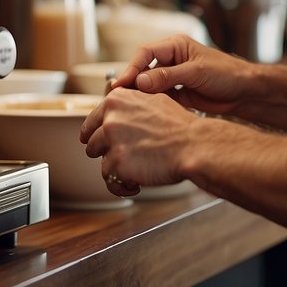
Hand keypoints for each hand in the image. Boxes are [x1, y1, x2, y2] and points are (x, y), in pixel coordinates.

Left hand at [79, 87, 198, 195]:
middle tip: (123, 159)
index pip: (91, 121)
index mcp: (117, 100)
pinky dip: (121, 186)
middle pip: (93, 143)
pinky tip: (134, 185)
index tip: (93, 142)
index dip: (93, 135)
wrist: (194, 145)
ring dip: (115, 170)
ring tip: (132, 173)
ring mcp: (113, 142)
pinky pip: (110, 180)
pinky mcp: (118, 164)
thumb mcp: (152, 101)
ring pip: (101, 163)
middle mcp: (111, 119)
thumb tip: (117, 113)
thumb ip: (130, 105)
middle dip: (106, 153)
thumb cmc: (180, 126)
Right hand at [112, 34, 251, 117]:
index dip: (132, 67)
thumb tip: (140, 81)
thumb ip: (167, 76)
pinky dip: (152, 103)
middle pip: (144, 69)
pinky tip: (145, 111)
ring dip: (141, 94)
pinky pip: (159, 97)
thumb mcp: (196, 72)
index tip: (122, 83)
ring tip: (129, 106)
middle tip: (120, 96)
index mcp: (175, 46)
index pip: (146, 53)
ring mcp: (174, 76)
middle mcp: (172, 59)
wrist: (246, 92)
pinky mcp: (178, 93)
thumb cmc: (227, 74)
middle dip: (133, 82)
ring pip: (149, 84)